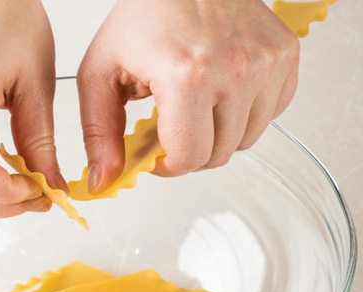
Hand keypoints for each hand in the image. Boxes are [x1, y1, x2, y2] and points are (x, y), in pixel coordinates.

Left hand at [77, 0, 299, 192]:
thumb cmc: (143, 13)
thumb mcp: (100, 73)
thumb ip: (98, 134)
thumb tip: (101, 181)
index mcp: (186, 76)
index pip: (189, 158)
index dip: (166, 166)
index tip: (155, 154)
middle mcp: (235, 70)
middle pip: (218, 154)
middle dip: (189, 151)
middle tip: (169, 125)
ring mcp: (266, 62)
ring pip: (246, 139)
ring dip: (217, 135)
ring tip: (193, 107)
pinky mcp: (285, 56)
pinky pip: (270, 114)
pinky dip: (245, 114)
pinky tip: (220, 93)